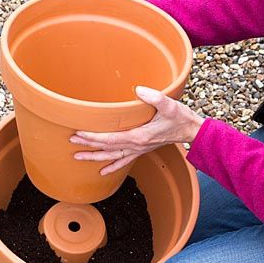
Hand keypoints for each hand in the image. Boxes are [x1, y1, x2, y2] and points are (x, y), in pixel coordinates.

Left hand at [70, 86, 204, 174]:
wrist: (192, 131)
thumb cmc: (181, 118)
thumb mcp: (170, 105)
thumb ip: (155, 97)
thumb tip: (138, 90)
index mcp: (139, 136)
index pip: (110, 139)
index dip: (93, 137)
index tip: (79, 133)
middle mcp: (136, 146)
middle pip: (107, 148)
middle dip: (88, 145)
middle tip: (72, 142)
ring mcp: (138, 150)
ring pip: (112, 157)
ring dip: (94, 157)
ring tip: (77, 157)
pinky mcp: (141, 150)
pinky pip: (123, 161)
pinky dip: (111, 167)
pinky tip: (101, 172)